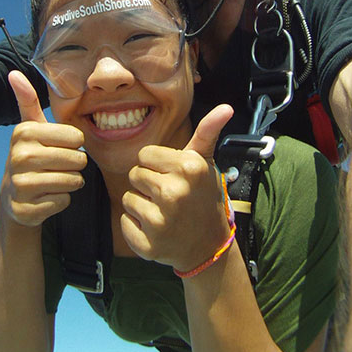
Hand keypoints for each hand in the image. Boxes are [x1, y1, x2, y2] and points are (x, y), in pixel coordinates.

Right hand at [1, 71, 86, 226]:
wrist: (14, 195)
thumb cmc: (32, 155)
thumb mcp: (30, 127)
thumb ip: (27, 101)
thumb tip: (13, 73)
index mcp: (24, 132)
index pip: (76, 137)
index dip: (74, 144)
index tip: (59, 146)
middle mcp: (19, 157)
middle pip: (78, 159)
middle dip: (76, 164)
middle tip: (60, 165)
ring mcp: (21, 185)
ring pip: (73, 181)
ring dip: (71, 182)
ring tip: (55, 178)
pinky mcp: (27, 209)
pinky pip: (64, 201)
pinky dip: (62, 200)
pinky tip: (47, 195)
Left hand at [121, 104, 233, 271]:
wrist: (210, 245)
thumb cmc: (203, 196)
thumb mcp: (205, 162)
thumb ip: (208, 132)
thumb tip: (226, 107)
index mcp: (187, 168)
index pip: (144, 155)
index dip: (156, 165)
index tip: (172, 176)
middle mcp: (174, 193)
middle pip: (134, 174)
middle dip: (148, 184)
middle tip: (169, 196)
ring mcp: (161, 221)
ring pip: (128, 199)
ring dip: (141, 205)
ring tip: (164, 212)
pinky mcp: (149, 245)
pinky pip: (125, 223)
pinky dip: (136, 227)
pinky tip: (157, 230)